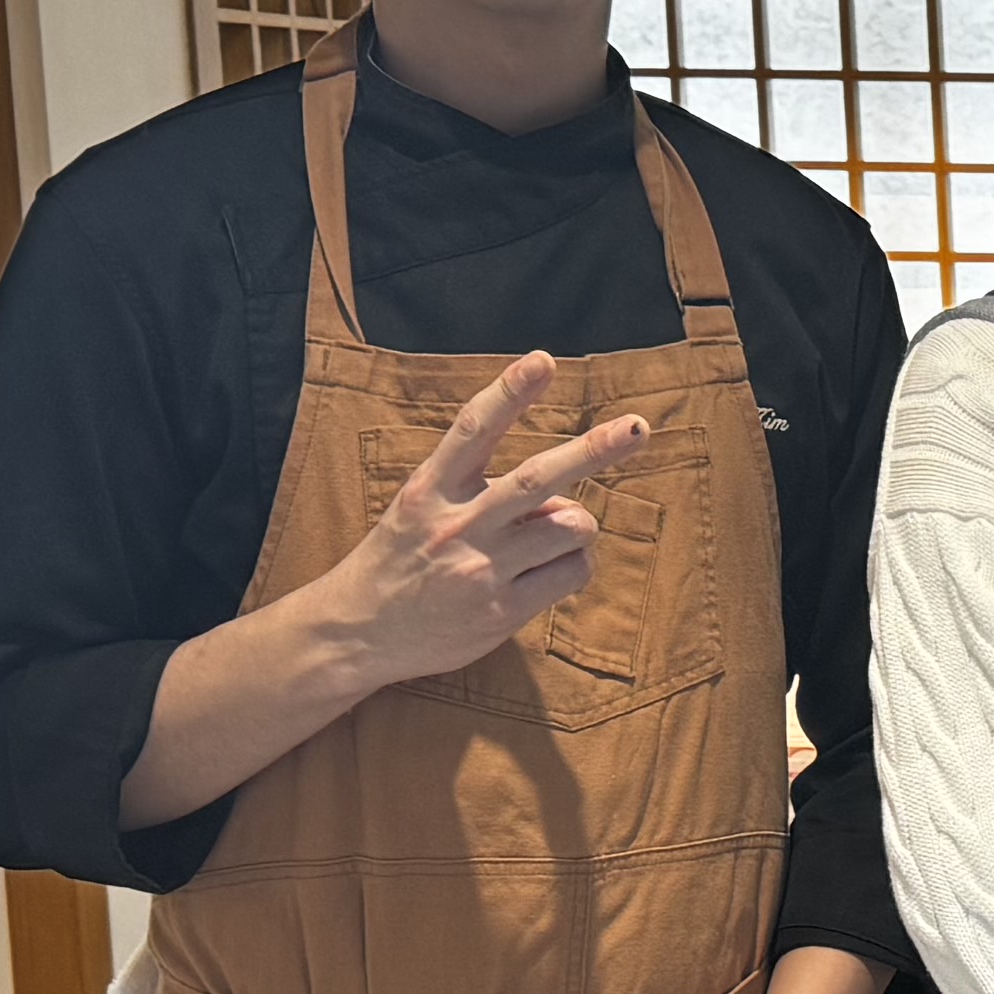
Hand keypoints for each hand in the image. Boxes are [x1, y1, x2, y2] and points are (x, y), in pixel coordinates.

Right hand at [325, 350, 654, 690]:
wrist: (357, 632)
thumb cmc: (401, 560)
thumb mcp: (421, 509)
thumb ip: (483, 492)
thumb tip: (563, 501)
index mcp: (430, 490)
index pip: (472, 430)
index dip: (509, 393)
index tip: (541, 361)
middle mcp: (456, 524)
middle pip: (537, 479)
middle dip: (592, 450)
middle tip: (636, 427)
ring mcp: (480, 569)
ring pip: (570, 527)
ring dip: (579, 524)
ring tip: (557, 534)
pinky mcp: (501, 611)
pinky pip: (570, 573)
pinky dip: (576, 563)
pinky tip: (551, 570)